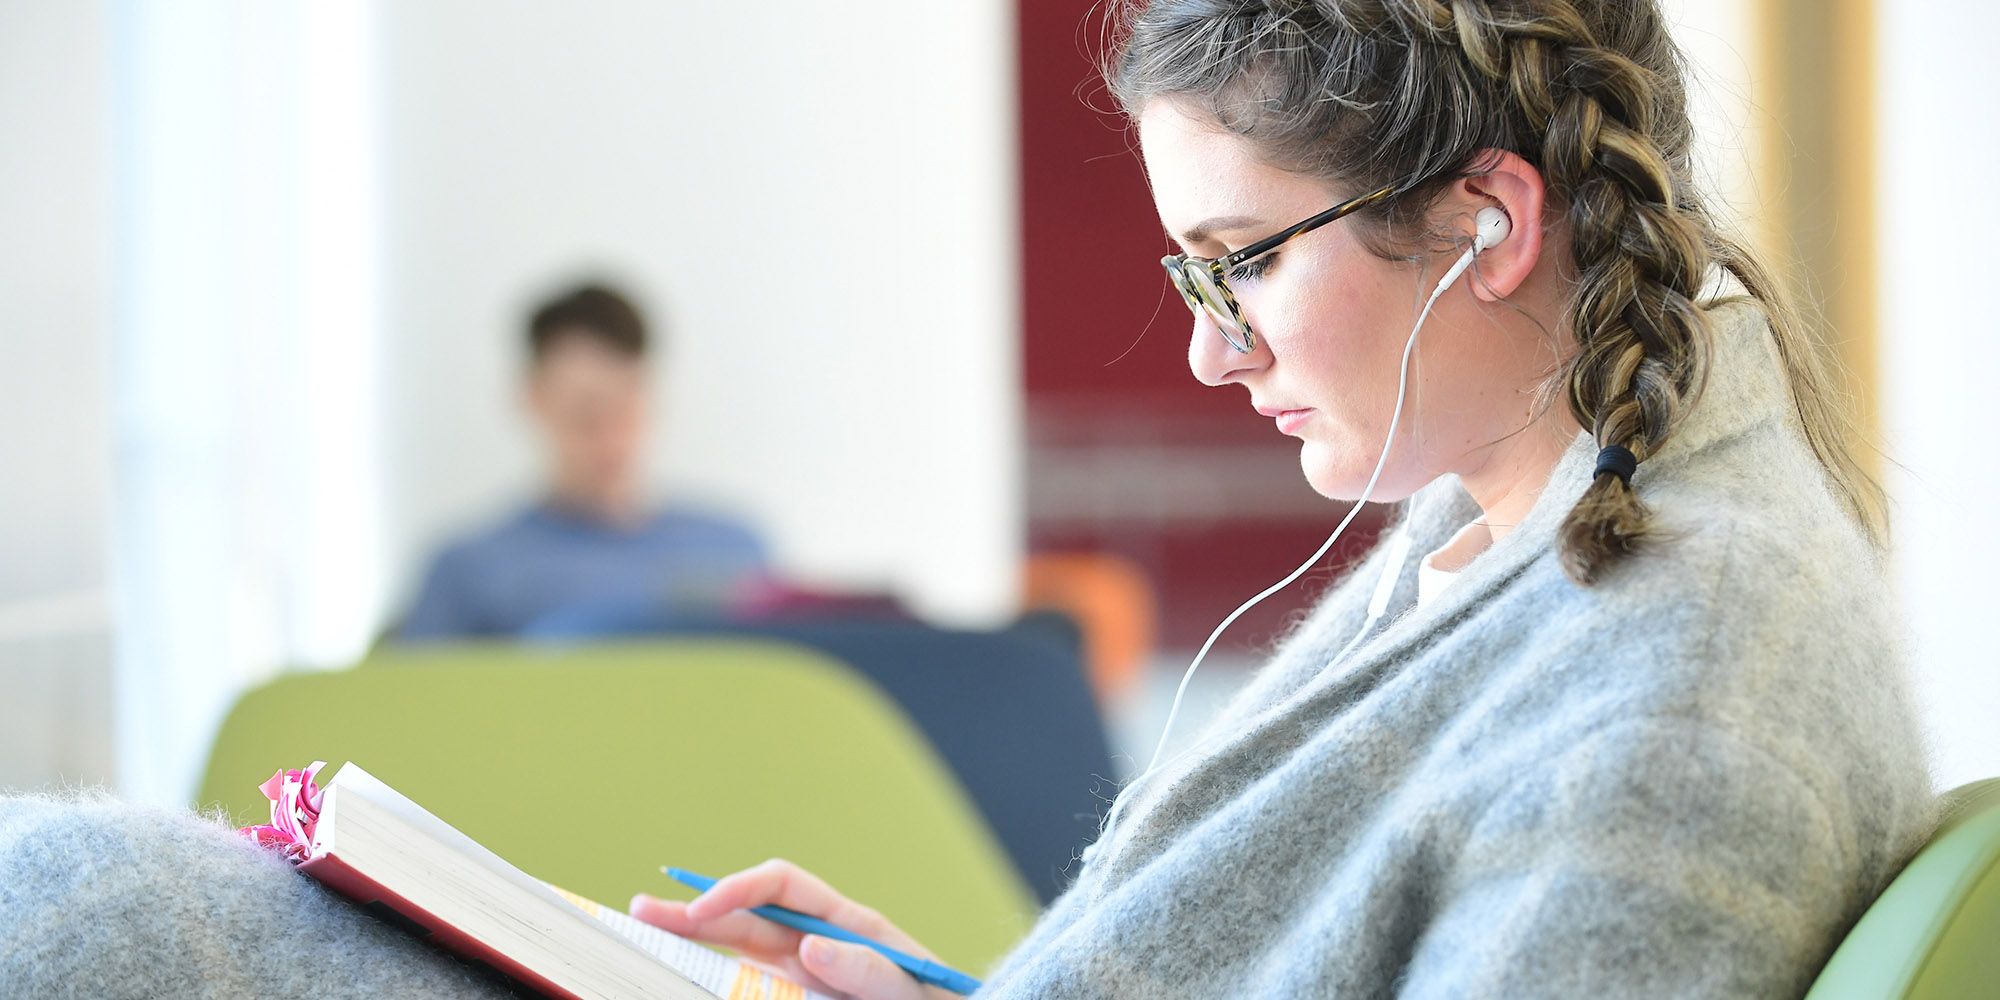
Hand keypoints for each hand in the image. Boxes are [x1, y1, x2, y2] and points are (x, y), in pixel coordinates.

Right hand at [630, 858, 961, 999]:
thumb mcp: (907, 987)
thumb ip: (866, 968)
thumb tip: (810, 944)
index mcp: (846, 921)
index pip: (780, 884)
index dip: (737, 888)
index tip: (702, 910)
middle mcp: (816, 939)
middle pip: (746, 914)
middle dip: (695, 909)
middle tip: (642, 911)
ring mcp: (803, 972)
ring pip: (738, 948)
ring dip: (694, 939)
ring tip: (648, 931)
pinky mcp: (796, 997)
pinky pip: (749, 983)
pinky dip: (715, 974)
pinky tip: (685, 970)